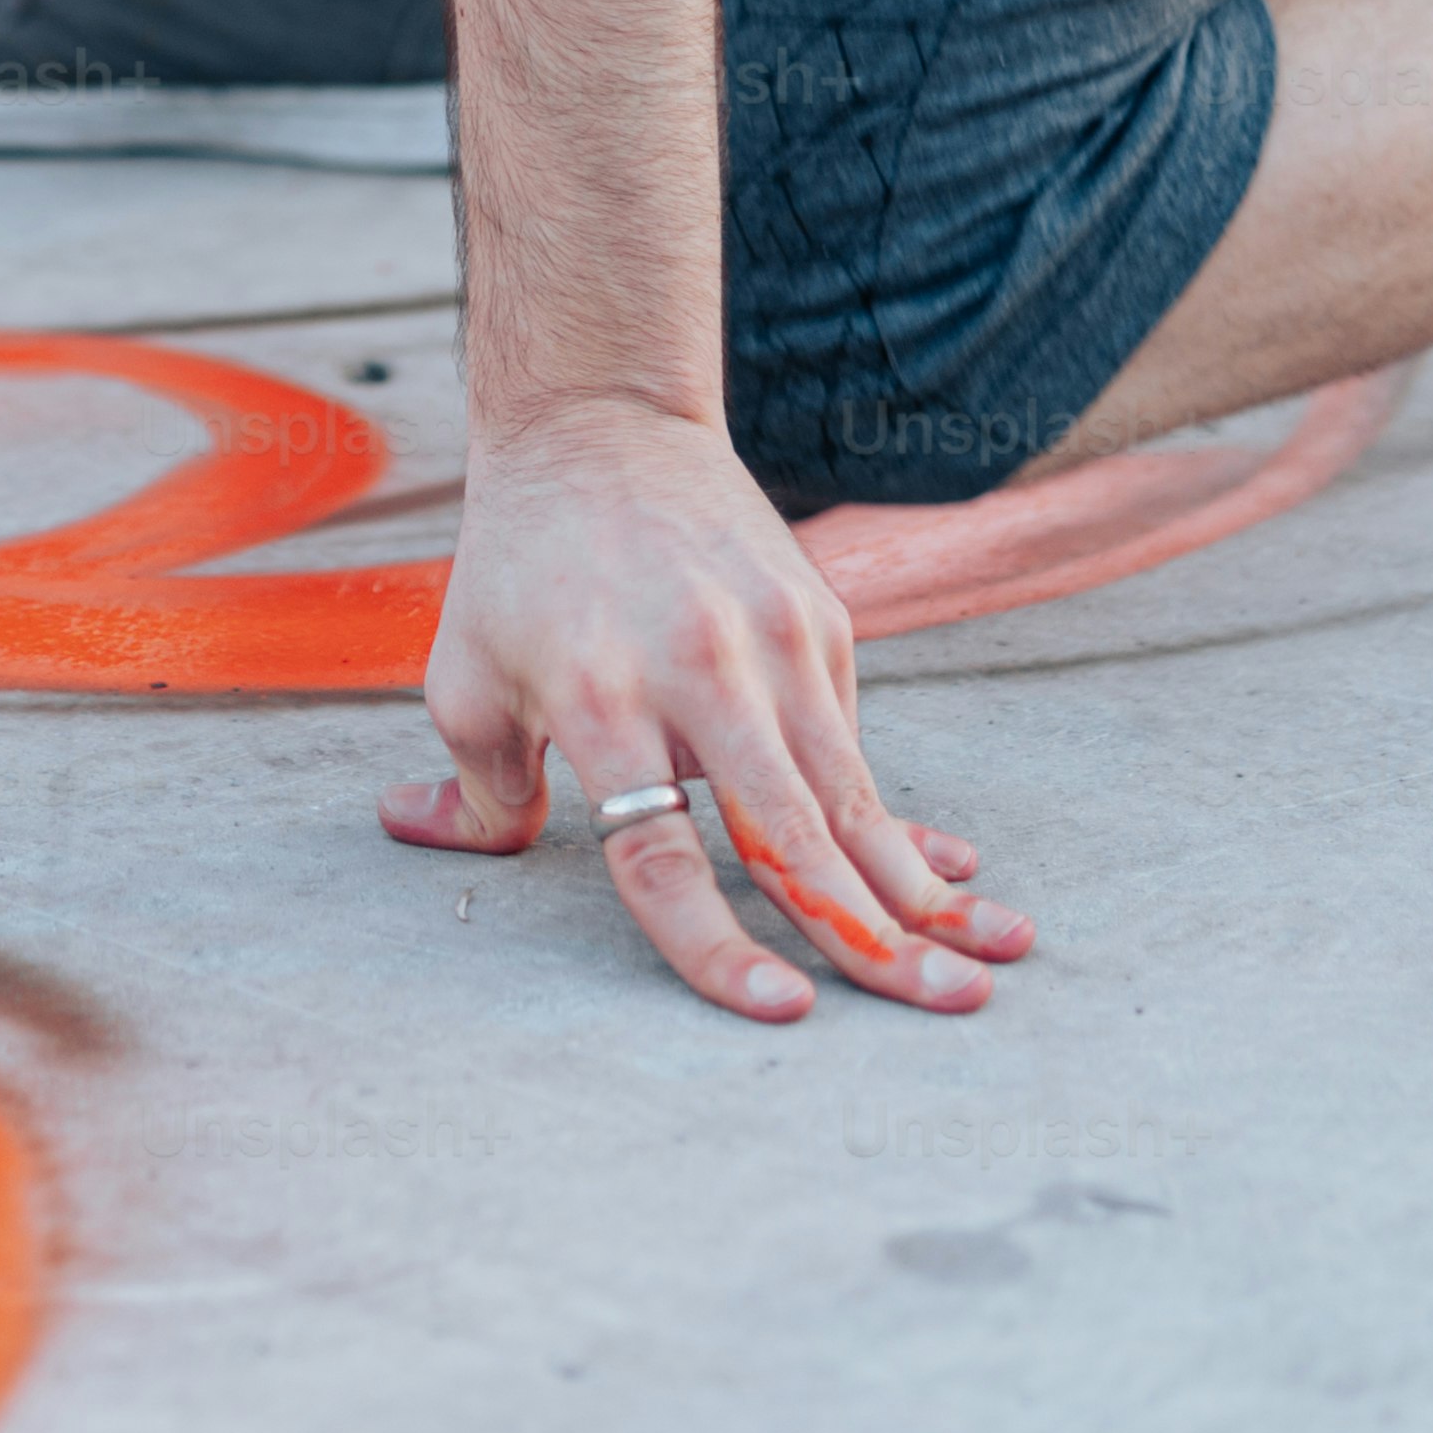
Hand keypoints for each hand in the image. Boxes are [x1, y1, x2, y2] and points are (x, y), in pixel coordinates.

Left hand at [384, 389, 1029, 1021]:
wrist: (601, 424)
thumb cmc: (521, 567)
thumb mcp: (466, 675)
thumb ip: (474, 785)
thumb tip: (429, 842)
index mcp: (599, 699)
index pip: (663, 854)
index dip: (716, 943)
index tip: (781, 1008)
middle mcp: (700, 671)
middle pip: (793, 833)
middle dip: (877, 936)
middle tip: (952, 1006)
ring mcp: (774, 642)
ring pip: (853, 794)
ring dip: (926, 887)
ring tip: (1002, 951)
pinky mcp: (821, 620)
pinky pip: (855, 746)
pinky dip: (899, 818)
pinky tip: (948, 878)